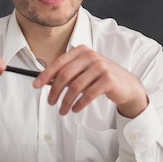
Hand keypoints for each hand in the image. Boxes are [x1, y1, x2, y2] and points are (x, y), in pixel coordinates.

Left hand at [33, 45, 147, 116]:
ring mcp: (101, 67)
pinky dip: (78, 104)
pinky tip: (75, 109)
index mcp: (82, 51)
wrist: (126, 85)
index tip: (36, 85)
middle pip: (65, 75)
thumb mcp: (83, 71)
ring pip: (75, 87)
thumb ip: (67, 74)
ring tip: (63, 110)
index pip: (59, 62)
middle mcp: (91, 56)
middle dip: (54, 91)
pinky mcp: (108, 80)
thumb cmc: (100, 78)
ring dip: (66, 101)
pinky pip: (88, 94)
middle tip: (51, 102)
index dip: (45, 75)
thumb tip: (45, 81)